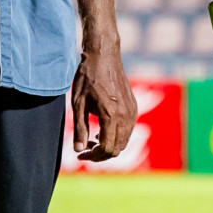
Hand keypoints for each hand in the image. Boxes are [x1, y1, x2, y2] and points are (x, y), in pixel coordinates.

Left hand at [71, 47, 136, 161]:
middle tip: (85, 148)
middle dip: (100, 154)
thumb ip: (79, 128)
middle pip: (117, 149)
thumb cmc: (87, 77)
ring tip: (92, 139)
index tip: (80, 155)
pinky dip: (116, 136)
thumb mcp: (78, 103)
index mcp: (111, 115)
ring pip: (124, 141)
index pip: (107, 149)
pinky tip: (102, 129)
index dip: (93, 157)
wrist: (104, 55)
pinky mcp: (134, 107)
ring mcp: (132, 111)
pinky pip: (128, 130)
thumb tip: (78, 151)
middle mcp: (126, 115)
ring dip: (109, 145)